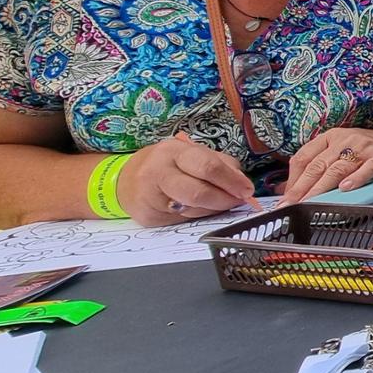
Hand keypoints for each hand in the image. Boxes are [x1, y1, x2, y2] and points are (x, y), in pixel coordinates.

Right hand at [115, 133, 256, 225]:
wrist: (126, 180)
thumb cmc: (167, 165)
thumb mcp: (191, 154)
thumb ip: (219, 164)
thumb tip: (242, 183)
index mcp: (175, 151)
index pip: (208, 167)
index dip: (232, 181)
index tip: (247, 190)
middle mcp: (159, 171)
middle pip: (198, 192)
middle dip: (224, 200)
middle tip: (237, 201)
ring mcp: (150, 195)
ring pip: (193, 210)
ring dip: (214, 209)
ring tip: (219, 203)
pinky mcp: (148, 216)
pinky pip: (182, 221)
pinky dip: (197, 216)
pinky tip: (197, 209)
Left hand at [279, 126, 372, 205]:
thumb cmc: (372, 148)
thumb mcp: (342, 151)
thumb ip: (318, 166)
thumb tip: (288, 188)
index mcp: (331, 137)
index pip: (304, 157)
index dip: (292, 179)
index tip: (285, 198)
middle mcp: (345, 140)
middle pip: (318, 165)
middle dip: (302, 188)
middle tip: (290, 205)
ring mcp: (364, 148)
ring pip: (337, 169)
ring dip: (321, 188)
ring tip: (310, 202)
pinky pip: (367, 168)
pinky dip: (356, 179)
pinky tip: (346, 189)